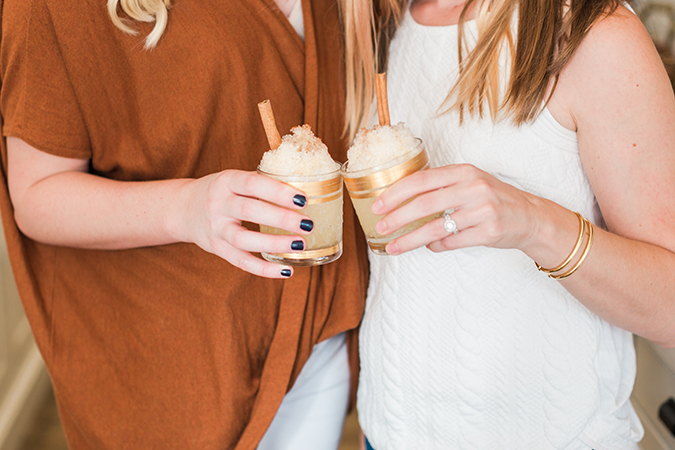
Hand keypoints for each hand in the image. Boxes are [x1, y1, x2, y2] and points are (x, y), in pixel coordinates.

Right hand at [178, 170, 313, 277]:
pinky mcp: (216, 248)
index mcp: (226, 181)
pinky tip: (286, 270)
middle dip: (281, 218)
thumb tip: (305, 186)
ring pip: (243, 239)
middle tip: (308, 224)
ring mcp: (215, 228)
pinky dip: (264, 269)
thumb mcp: (235, 179)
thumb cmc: (222, 192)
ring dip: (274, 243)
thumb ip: (262, 183)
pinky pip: (240, 262)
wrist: (184, 209)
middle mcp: (218, 204)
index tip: (302, 199)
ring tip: (300, 245)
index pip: (252, 184)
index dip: (277, 191)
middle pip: (249, 211)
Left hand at [371, 164, 539, 254]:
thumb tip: (402, 199)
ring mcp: (482, 210)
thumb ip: (441, 186)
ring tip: (393, 246)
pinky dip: (436, 246)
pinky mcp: (489, 232)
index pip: (421, 180)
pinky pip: (452, 242)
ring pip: (435, 228)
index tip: (378, 205)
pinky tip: (428, 246)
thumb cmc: (494, 199)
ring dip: (410, 239)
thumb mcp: (470, 182)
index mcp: (464, 172)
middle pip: (424, 204)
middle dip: (397, 217)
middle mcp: (473, 188)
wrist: (531, 217)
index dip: (396, 193)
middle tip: (380, 227)